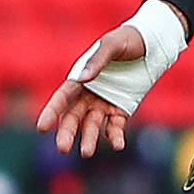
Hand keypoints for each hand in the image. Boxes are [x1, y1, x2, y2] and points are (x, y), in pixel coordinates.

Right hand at [36, 24, 145, 156]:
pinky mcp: (121, 110)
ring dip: (88, 139)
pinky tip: (118, 145)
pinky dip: (115, 136)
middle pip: (73, 117)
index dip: (51, 113)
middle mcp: (88, 95)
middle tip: (62, 148)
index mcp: (80, 79)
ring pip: (92, 125)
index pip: (62, 99)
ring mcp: (104, 104)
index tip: (42, 127)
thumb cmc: (127, 40)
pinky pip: (115, 126)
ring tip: (86, 153)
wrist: (152, 45)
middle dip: (66, 133)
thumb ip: (98, 61)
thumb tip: (83, 78)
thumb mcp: (112, 45)